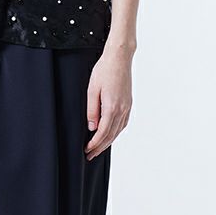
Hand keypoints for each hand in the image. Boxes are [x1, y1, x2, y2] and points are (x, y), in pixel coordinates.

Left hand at [85, 44, 132, 159]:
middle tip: (90, 155)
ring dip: (108, 142)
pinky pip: (123, 123)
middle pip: (111, 135)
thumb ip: (92, 110)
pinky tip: (110, 135)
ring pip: (118, 131)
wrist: (119, 58)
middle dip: (100, 147)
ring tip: (99, 148)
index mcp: (112, 107)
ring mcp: (127, 107)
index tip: (87, 150)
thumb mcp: (92, 90)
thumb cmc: (104, 71)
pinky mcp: (128, 103)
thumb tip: (92, 127)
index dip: (94, 144)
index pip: (103, 133)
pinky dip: (115, 133)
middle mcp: (122, 110)